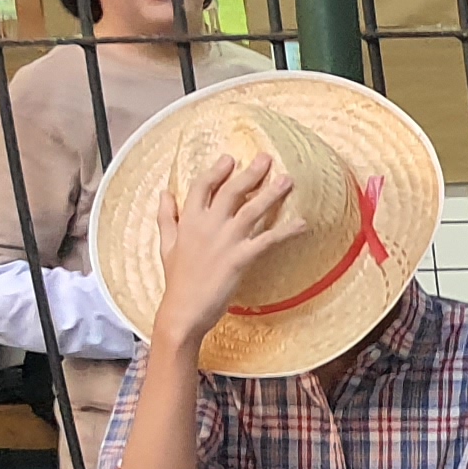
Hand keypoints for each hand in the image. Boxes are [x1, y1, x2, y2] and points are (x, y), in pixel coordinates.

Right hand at [150, 147, 298, 353]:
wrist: (183, 310)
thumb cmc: (177, 280)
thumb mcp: (167, 244)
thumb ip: (166, 217)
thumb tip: (164, 193)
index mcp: (188, 221)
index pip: (201, 187)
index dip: (216, 171)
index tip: (229, 159)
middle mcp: (207, 226)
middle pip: (231, 192)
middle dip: (249, 173)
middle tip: (266, 158)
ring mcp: (225, 241)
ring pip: (251, 210)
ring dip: (271, 193)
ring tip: (287, 180)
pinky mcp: (240, 258)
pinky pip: (268, 240)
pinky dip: (287, 231)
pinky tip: (302, 224)